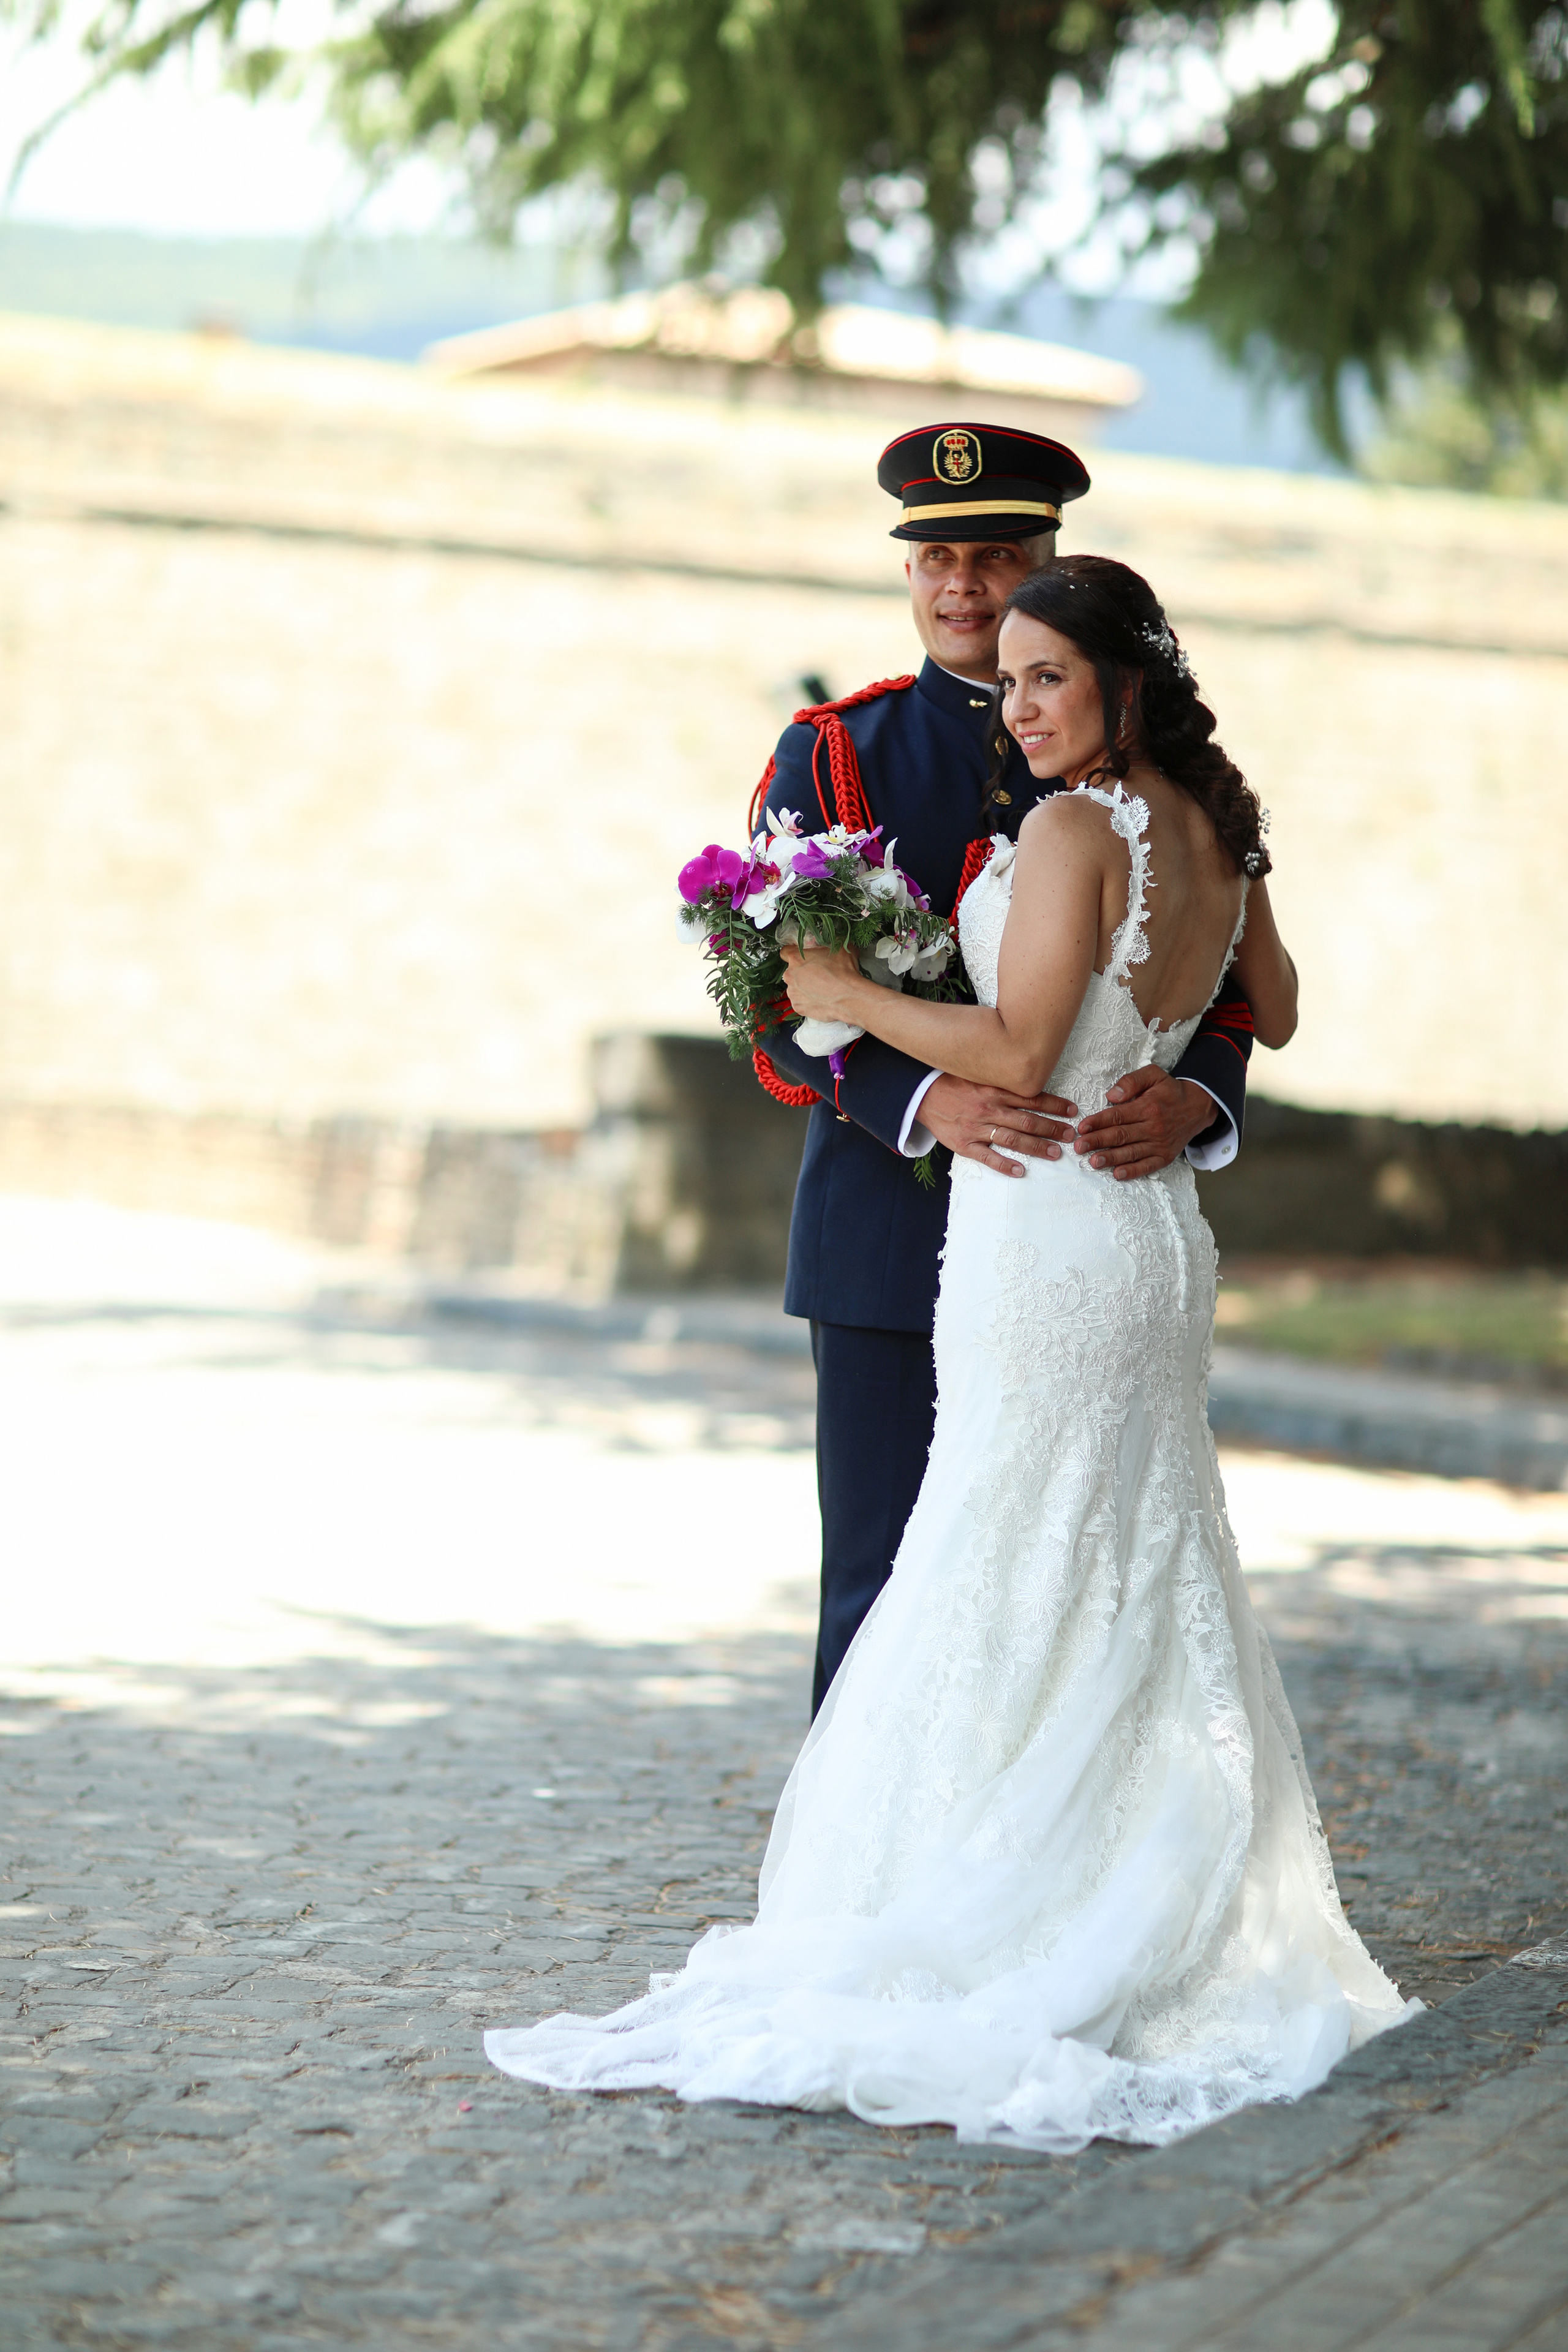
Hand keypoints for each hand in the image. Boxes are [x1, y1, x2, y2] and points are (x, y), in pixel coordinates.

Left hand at [780, 939, 862, 1021]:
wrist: (849, 996)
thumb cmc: (843, 972)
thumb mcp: (840, 947)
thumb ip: (830, 943)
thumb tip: (834, 942)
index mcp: (796, 958)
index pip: (785, 952)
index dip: (794, 953)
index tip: (802, 957)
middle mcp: (791, 975)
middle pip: (792, 971)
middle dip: (802, 972)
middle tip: (818, 974)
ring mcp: (793, 993)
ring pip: (796, 988)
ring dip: (805, 987)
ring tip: (821, 988)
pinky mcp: (798, 1007)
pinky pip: (801, 1002)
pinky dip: (808, 1001)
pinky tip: (820, 998)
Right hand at [918, 1073, 1078, 1177]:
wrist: (922, 1095)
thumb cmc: (954, 1085)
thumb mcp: (980, 1076)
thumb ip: (1003, 1082)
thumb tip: (1030, 1082)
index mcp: (994, 1091)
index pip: (1031, 1098)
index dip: (1054, 1105)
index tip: (1072, 1110)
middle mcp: (989, 1108)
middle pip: (1027, 1121)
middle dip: (1051, 1128)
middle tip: (1070, 1135)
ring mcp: (977, 1127)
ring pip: (1012, 1139)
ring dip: (1035, 1147)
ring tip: (1055, 1153)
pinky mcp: (964, 1144)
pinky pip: (987, 1157)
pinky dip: (1004, 1165)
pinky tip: (1021, 1171)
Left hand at [1073, 1070, 1211, 1179]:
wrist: (1198, 1107)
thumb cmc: (1170, 1091)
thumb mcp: (1154, 1075)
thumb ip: (1132, 1081)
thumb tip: (1112, 1095)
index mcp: (1147, 1107)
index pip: (1117, 1116)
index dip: (1098, 1122)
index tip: (1082, 1127)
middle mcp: (1153, 1127)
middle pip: (1120, 1135)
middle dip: (1097, 1141)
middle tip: (1079, 1146)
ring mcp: (1159, 1144)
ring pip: (1131, 1152)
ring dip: (1110, 1158)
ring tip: (1093, 1161)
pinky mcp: (1165, 1156)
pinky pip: (1147, 1166)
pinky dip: (1132, 1171)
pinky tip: (1117, 1174)